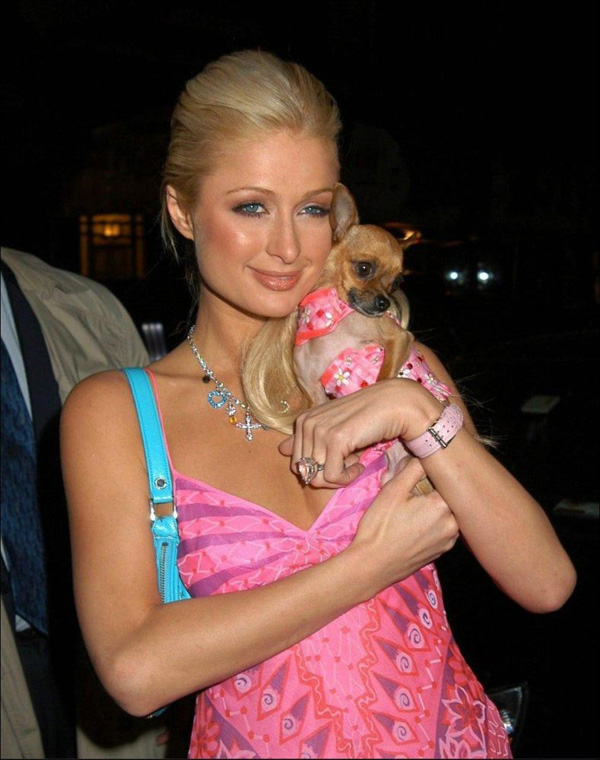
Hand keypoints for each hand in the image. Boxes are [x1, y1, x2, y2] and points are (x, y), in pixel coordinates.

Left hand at [278, 378, 442, 486]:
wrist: (395, 405)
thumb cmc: (366, 418)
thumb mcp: (333, 427)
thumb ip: (307, 439)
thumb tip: (281, 450)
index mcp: (303, 421)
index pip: (297, 464)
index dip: (321, 469)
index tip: (340, 458)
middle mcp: (307, 424)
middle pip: (305, 473)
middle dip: (328, 477)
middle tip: (348, 463)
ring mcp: (319, 430)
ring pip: (318, 478)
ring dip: (341, 478)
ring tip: (356, 462)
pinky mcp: (335, 439)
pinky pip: (333, 477)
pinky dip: (349, 477)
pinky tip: (361, 463)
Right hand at [348, 457, 458, 596]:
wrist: (371, 565)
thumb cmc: (380, 526)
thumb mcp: (392, 491)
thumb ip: (412, 469)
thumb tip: (425, 455)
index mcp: (443, 506)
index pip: (445, 481)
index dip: (431, 476)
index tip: (417, 477)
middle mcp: (452, 524)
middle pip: (448, 498)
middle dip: (433, 492)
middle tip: (412, 495)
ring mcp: (449, 541)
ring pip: (447, 514)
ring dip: (434, 509)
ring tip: (412, 511)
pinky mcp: (441, 552)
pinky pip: (443, 530)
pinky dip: (434, 524)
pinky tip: (414, 526)